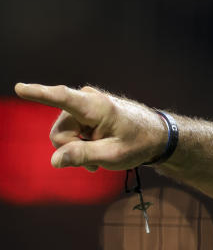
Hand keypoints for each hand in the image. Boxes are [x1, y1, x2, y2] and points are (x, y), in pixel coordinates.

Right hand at [14, 83, 167, 171]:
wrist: (156, 136)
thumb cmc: (138, 143)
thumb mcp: (113, 155)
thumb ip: (83, 156)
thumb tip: (54, 160)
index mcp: (97, 106)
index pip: (62, 98)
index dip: (39, 94)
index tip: (19, 88)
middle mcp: (88, 99)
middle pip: (59, 131)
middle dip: (72, 149)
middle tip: (96, 162)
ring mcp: (85, 104)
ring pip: (62, 134)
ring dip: (77, 148)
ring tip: (100, 156)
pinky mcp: (84, 110)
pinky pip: (70, 131)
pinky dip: (80, 143)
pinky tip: (97, 150)